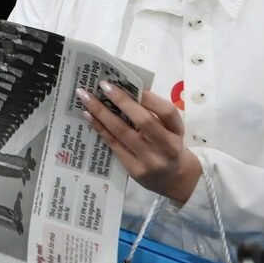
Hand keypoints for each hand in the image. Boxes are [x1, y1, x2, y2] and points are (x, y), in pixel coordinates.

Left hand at [80, 82, 201, 204]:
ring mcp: (149, 160)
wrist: (174, 180)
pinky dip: (100, 128)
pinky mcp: (134, 169)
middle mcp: (166, 147)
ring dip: (102, 112)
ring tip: (86, 98)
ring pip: (123, 132)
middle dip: (121, 101)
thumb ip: (154, 113)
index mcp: (177, 132)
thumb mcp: (170, 130)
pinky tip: (89, 116)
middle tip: (103, 85)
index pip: (167, 112)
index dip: (148, 97)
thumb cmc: (168, 146)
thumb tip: (126, 89)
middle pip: (143, 121)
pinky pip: (113, 144)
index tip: (128, 82)